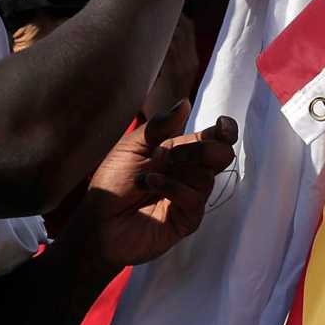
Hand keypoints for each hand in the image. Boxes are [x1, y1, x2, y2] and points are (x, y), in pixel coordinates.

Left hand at [77, 104, 238, 267]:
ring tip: (148, 176)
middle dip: (204, 150)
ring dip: (179, 171)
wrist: (98, 223)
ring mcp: (189, 198)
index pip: (214, 139)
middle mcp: (189, 173)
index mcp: (180, 152)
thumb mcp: (131, 147)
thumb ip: (159, 127)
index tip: (222, 127)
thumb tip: (185, 102)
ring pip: (207, 178)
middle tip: (174, 155)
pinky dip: (174, 189)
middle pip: (221, 156)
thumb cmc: (111, 184)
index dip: (225, 131)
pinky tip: (152, 185)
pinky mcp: (186, 220)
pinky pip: (195, 200)